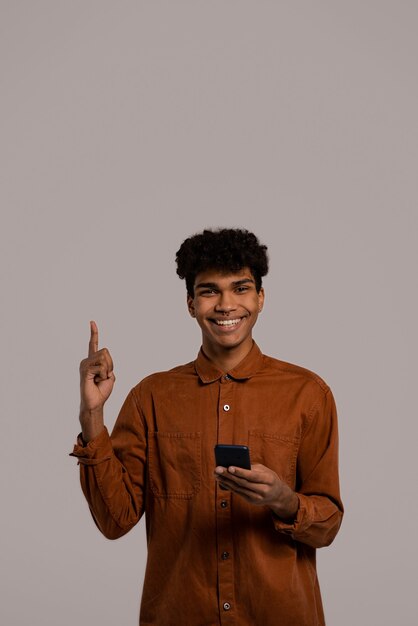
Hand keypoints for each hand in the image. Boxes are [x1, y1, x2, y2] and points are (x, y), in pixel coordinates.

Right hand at [79, 321, 114, 440]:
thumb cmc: (102, 390)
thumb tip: (105, 358)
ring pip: (104, 358)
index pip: (93, 344)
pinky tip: (96, 381)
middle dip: (110, 364)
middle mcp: (87, 360)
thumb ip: (109, 364)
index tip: (92, 322)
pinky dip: (103, 375)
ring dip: (107, 370)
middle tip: (104, 376)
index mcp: (93, 361)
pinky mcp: (85, 370)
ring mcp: (85, 365)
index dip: (94, 333)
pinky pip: (101, 367)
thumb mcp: (110, 375)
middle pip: (106, 351)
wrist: (96, 403)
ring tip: (99, 379)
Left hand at [214, 463, 298, 521]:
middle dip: (229, 475)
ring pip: (238, 488)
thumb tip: (234, 463)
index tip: (229, 467)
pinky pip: (238, 493)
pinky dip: (229, 486)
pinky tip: (222, 480)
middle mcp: (263, 490)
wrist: (277, 494)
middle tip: (217, 469)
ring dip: (226, 481)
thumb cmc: (269, 477)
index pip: (252, 476)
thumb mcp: (264, 470)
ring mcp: (257, 498)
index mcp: (268, 480)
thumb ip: (251, 468)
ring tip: (216, 474)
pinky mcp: (251, 501)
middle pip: (243, 482)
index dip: (240, 472)